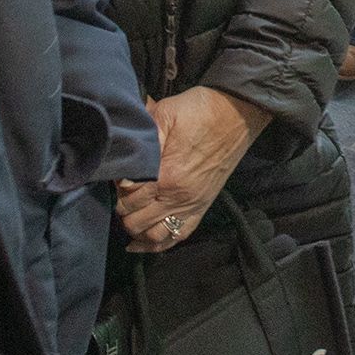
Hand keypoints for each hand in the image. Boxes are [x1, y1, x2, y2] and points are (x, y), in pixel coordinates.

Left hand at [118, 88, 270, 252]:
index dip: (117, 189)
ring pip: (153, 236)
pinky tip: (140, 242)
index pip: (128, 199)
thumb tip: (121, 164)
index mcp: (167, 175)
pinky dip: (156, 244)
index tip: (118, 175)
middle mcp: (178, 198)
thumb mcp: (165, 114)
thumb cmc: (200, 110)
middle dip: (123, 209)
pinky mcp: (201, 208)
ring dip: (137, 229)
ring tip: (131, 213)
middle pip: (136, 222)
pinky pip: (176, 237)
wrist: (237, 113)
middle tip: (123, 192)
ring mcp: (191, 206)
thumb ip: (142, 141)